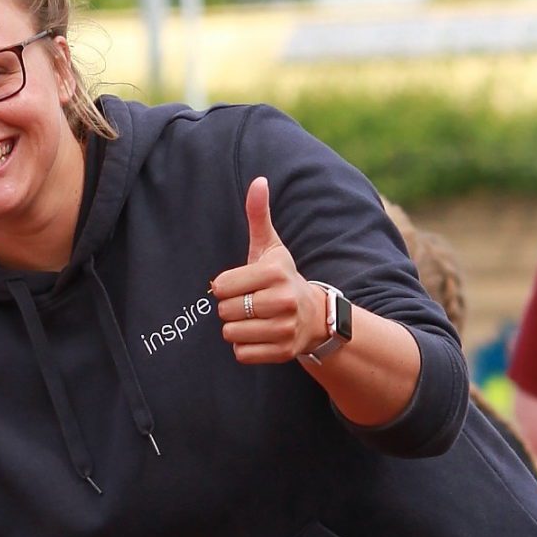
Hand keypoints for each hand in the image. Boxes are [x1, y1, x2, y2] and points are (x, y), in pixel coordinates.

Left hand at [211, 177, 325, 364]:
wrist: (315, 317)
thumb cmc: (283, 278)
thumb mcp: (271, 247)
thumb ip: (259, 216)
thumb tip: (259, 181)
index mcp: (274, 273)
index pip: (222, 286)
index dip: (225, 286)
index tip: (242, 285)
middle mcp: (282, 301)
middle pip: (224, 312)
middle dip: (230, 309)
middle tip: (249, 303)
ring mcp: (284, 329)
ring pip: (231, 334)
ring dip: (236, 329)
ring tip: (254, 319)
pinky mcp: (283, 352)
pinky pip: (242, 354)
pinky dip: (245, 348)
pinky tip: (259, 335)